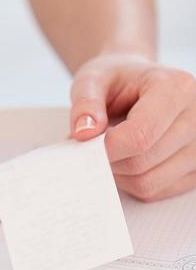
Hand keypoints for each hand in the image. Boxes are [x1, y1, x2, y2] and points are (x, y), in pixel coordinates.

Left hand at [70, 53, 195, 200]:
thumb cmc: (117, 79)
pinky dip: (132, 182)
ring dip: (118, 174)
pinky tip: (129, 158)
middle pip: (141, 163)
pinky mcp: (195, 170)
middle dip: (109, 159)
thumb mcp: (93, 78)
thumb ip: (85, 102)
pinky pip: (155, 191)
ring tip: (114, 148)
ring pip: (148, 183)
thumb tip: (85, 132)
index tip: (85, 144)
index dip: (107, 148)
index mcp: (177, 88)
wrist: (138, 83)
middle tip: (94, 143)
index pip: (141, 136)